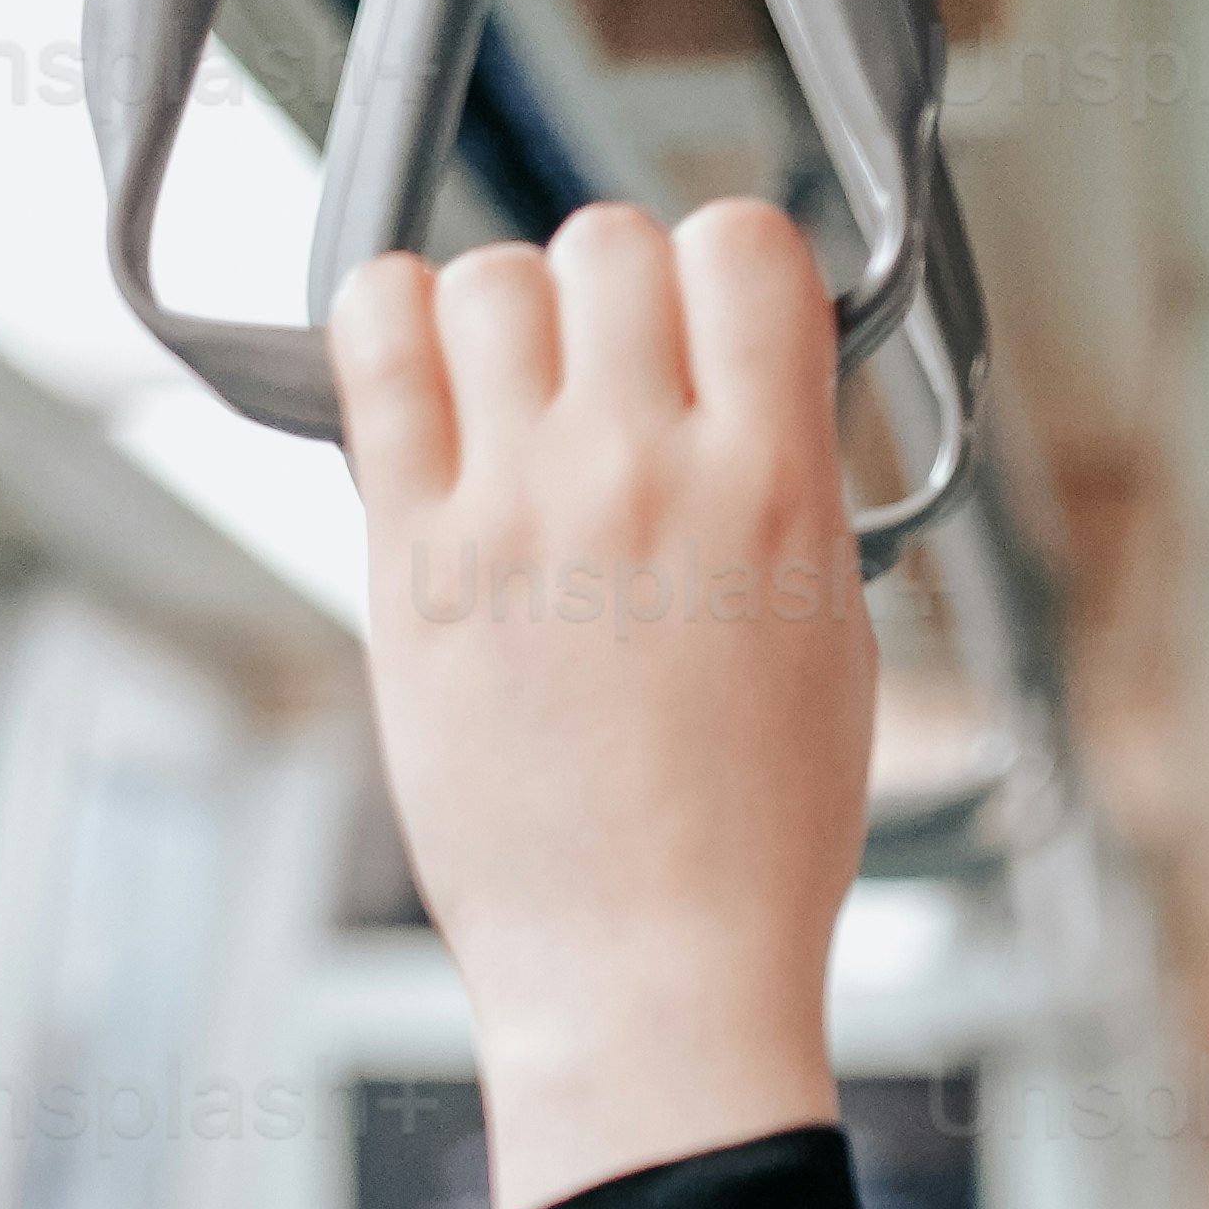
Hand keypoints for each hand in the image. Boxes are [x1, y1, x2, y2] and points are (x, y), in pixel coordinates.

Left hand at [331, 201, 876, 1208]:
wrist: (648, 967)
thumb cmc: (750, 834)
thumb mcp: (835, 638)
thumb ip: (793, 485)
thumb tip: (748, 378)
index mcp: (773, 491)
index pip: (745, 246)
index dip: (728, 271)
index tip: (715, 329)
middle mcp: (641, 476)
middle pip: (609, 242)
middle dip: (616, 298)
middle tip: (613, 386)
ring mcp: (516, 509)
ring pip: (487, 278)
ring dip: (505, 318)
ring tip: (517, 403)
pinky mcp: (411, 556)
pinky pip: (373, 348)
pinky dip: (391, 329)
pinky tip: (424, 383)